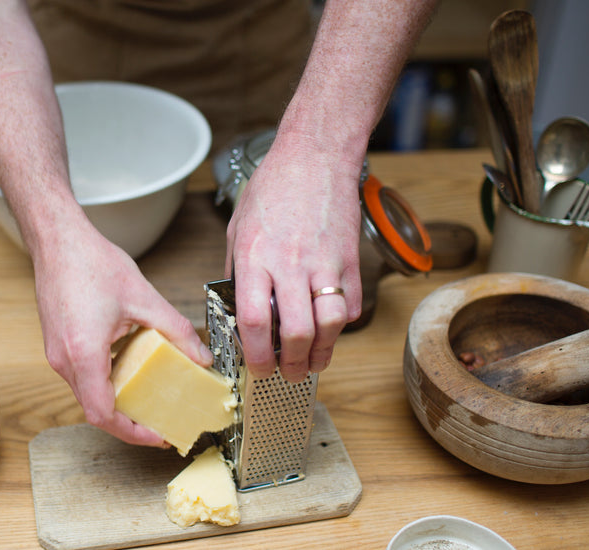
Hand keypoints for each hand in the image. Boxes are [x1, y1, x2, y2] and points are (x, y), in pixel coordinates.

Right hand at [31, 225, 212, 446]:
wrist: (57, 240)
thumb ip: (176, 330)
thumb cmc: (89, 262)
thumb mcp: (144, 298)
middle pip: (96, 409)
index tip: (157, 435)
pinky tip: (130, 370)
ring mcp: (56, 354)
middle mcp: (64, 360)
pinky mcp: (56, 345)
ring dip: (117, 401)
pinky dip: (106, 383)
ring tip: (148, 399)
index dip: (132, 433)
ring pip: (87, 394)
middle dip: (129, 422)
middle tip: (159, 421)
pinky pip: (81, 376)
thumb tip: (201, 356)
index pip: (103, 414)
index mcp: (84, 353)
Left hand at [226, 135, 362, 381]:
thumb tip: (237, 310)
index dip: (256, 353)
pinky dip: (341, 325)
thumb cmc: (273, 189)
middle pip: (296, 331)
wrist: (315, 157)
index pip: (255, 318)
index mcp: (255, 256)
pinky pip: (351, 305)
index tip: (256, 368)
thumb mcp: (238, 228)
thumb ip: (237, 271)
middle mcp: (290, 263)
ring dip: (322, 353)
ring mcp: (325, 262)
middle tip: (287, 374)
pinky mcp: (350, 260)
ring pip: (330, 324)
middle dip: (292, 364)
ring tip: (312, 362)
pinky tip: (329, 329)